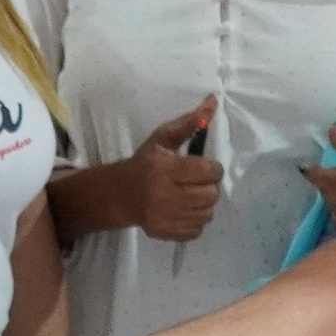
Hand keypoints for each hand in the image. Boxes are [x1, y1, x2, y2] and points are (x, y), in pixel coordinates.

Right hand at [125, 99, 221, 241]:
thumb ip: (189, 122)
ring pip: (207, 213)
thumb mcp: (163, 138)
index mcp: (163, 168)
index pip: (208, 171)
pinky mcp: (166, 233)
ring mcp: (164, 217)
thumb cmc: (146, 162)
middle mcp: (163, 194)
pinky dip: (196, 219)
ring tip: (192, 194)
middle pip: (210, 194)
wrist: (121, 194)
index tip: (204, 166)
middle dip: (209, 186)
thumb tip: (213, 102)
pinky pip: (198, 229)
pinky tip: (184, 209)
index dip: (212, 168)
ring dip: (204, 203)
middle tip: (198, 182)